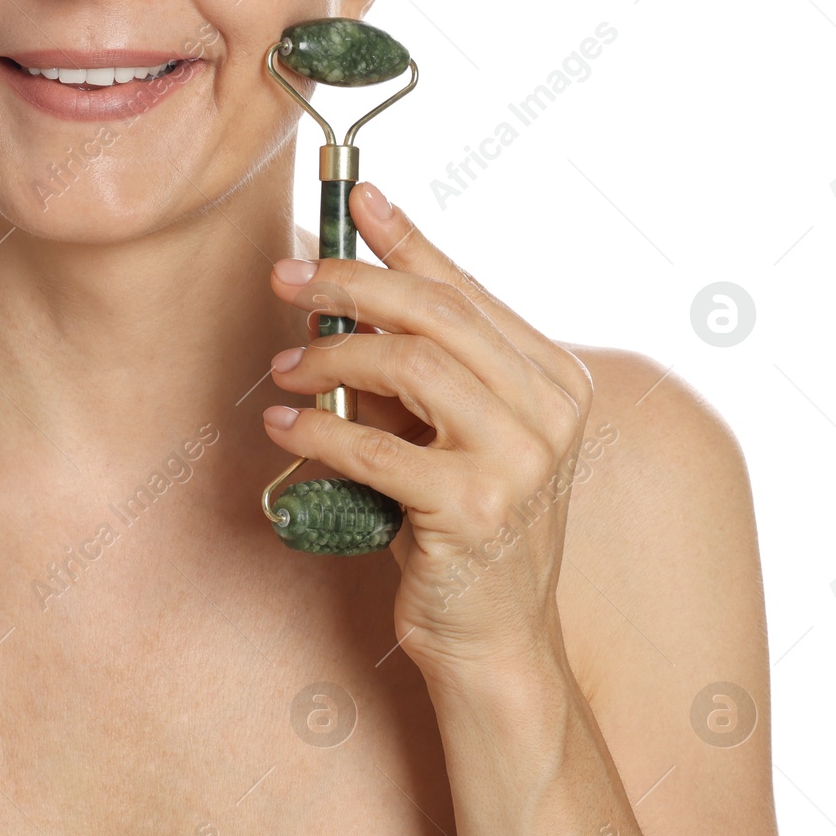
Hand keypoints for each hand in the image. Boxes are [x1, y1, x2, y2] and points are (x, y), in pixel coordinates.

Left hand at [263, 182, 595, 686]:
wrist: (493, 637)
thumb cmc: (458, 521)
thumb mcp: (446, 429)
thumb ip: (413, 363)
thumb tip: (341, 284)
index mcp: (552, 377)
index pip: (466, 287)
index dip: (406, 238)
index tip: (356, 198)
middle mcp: (550, 409)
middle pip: (436, 313)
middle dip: (351, 283)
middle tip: (287, 276)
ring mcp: (521, 460)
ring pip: (410, 366)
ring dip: (330, 355)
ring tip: (284, 368)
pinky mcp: (475, 510)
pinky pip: (375, 445)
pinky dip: (316, 428)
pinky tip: (283, 425)